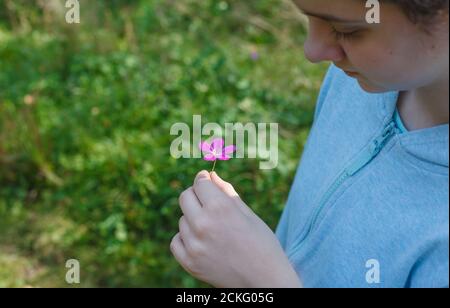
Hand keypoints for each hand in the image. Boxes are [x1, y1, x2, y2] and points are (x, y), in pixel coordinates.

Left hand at [170, 170, 301, 287]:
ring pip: (182, 220)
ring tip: (214, 230)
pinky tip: (202, 242)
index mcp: (220, 208)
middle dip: (195, 195)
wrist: (265, 280)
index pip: (199, 183)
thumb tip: (210, 175)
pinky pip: (176, 241)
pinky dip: (186, 239)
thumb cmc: (262, 243)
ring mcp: (194, 245)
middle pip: (185, 197)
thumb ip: (226, 192)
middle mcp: (202, 224)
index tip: (205, 179)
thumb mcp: (248, 213)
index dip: (203, 179)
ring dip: (193, 219)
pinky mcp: (189, 263)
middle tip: (207, 202)